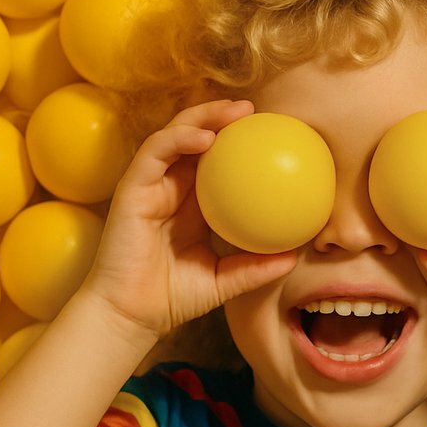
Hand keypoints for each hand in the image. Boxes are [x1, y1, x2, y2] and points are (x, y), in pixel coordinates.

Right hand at [82, 99, 296, 339]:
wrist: (133, 314)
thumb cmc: (174, 298)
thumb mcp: (225, 281)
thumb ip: (255, 267)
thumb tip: (294, 258)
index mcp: (192, 205)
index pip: (215, 162)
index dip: (237, 143)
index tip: (270, 134)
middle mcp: (170, 188)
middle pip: (195, 139)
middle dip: (221, 117)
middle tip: (253, 111)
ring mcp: (150, 185)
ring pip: (175, 136)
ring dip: (203, 117)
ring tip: (234, 113)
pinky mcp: (131, 188)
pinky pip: (155, 153)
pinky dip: (178, 140)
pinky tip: (204, 138)